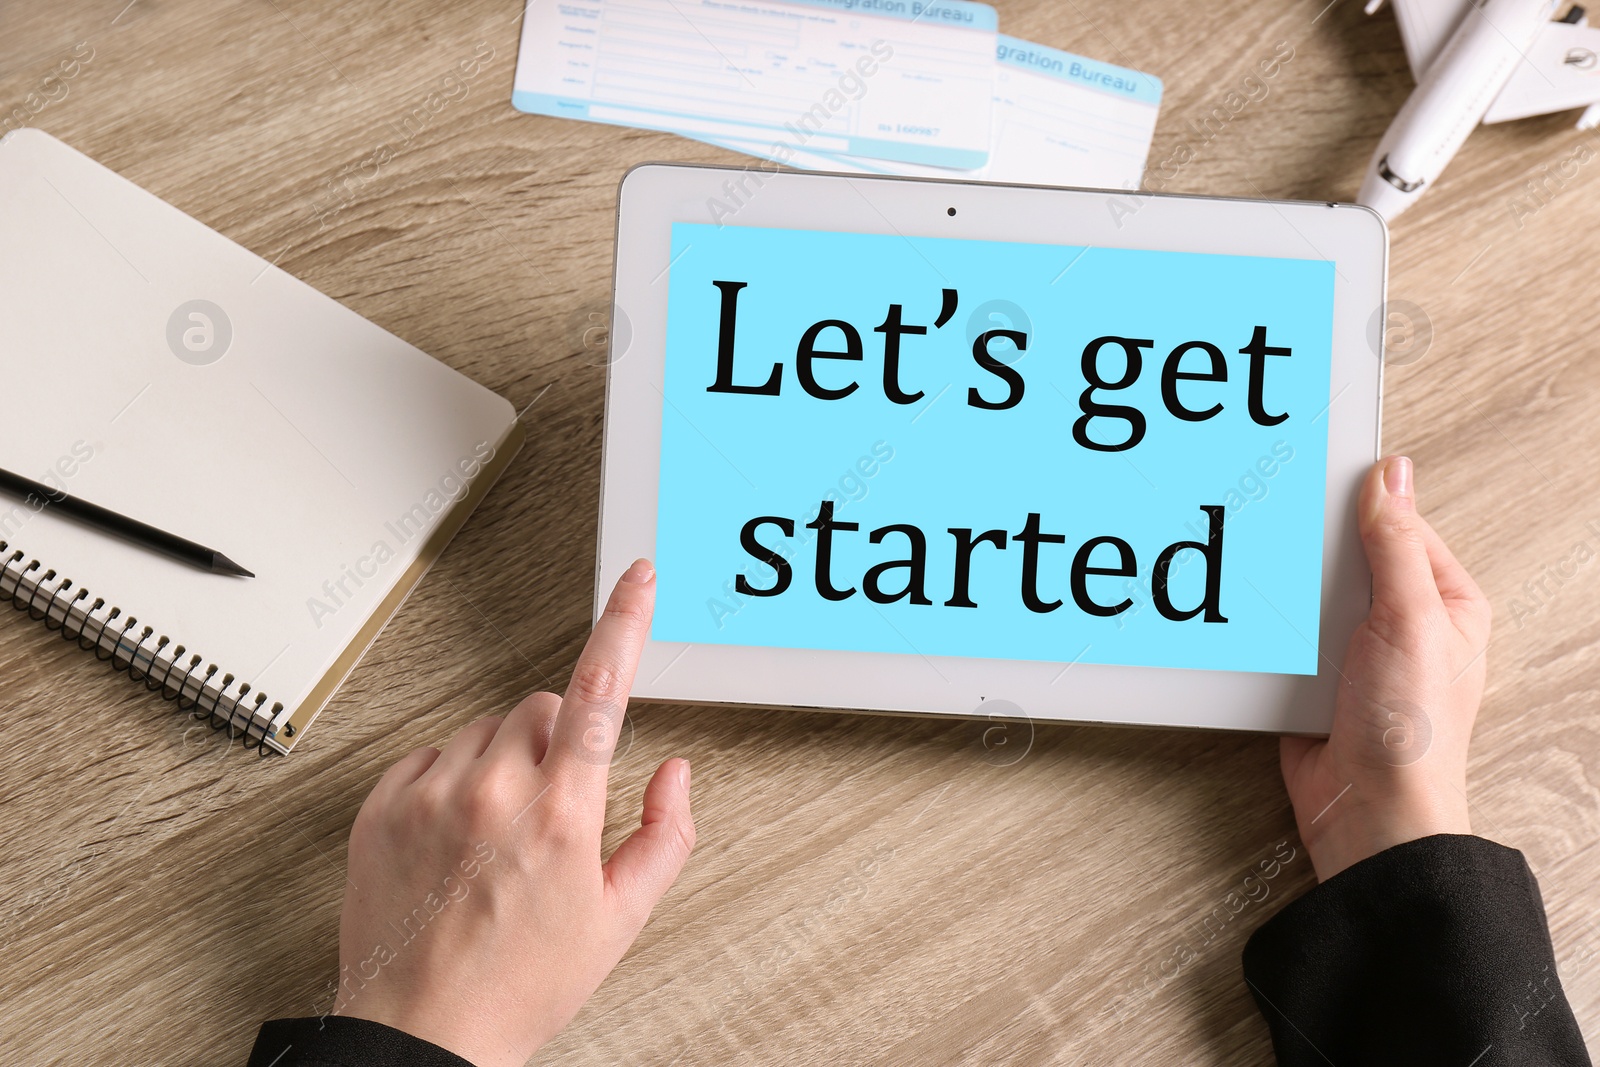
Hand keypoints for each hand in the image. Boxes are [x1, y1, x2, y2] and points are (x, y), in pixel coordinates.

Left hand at [333, 559, 693, 1065]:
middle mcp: (491, 791)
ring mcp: (430, 796)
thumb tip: (674, 772)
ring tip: (500, 836)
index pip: (601, 691)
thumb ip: (664, 835)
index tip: (636, 581)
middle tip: (557, 806)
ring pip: (486, 728)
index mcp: (560, 814)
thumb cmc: (519, 984)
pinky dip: (451, 778)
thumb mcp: (619, 921)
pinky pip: (430, 753)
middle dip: (562, 740)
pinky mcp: (381, 807)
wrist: (420, 1033)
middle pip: (544, 706)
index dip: (624, 624)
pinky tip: (458, 835)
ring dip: (504, 760)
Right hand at [1280, 457, 1490, 881]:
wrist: (1366, 809)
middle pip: (1349, 557)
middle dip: (1316, 551)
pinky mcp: (1317, 675)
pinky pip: (1287, 634)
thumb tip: (1391, 477)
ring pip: (1312, 593)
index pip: (1399, 526)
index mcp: (1444, 602)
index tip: (1319, 480)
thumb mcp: (1410, 618)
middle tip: (1285, 531)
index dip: (1360, 504)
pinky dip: (1272, 629)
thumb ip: (1396, 545)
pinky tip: (1259, 622)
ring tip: (1270, 581)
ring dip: (1291, 593)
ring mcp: (1358, 650)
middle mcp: (1404, 623)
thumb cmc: (1411, 732)